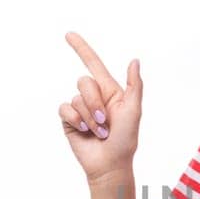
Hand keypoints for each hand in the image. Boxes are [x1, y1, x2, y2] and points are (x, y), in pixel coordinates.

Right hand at [58, 31, 141, 181]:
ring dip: (89, 117)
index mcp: (110, 91)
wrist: (110, 164)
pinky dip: (76, 120)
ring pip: (76, 97)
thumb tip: (134, 60)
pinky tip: (84, 132)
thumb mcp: (134, 110)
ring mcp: (80, 108)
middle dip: (95, 102)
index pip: (93, 64)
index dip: (81, 48)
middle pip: (84, 81)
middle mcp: (93, 97)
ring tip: (99, 132)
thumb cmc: (126, 139)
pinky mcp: (69, 120)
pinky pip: (65, 108)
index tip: (68, 34)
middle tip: (106, 122)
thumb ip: (135, 85)